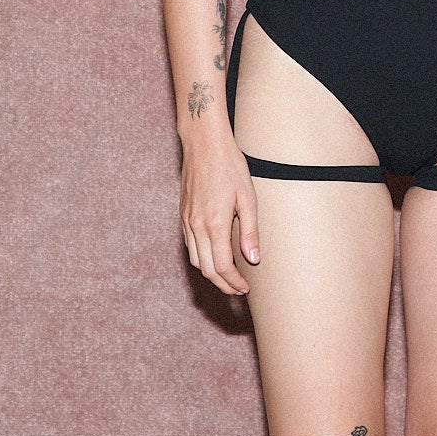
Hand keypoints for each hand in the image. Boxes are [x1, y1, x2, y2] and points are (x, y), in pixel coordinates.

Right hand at [180, 134, 260, 295]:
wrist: (203, 144)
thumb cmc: (229, 166)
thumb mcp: (248, 197)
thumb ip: (250, 231)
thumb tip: (253, 259)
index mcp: (215, 223)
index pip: (222, 266)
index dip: (234, 283)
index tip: (246, 289)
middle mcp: (197, 225)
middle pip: (206, 269)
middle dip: (223, 285)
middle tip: (239, 291)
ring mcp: (187, 220)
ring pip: (195, 260)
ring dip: (211, 274)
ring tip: (229, 278)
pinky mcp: (184, 215)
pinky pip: (190, 246)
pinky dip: (202, 259)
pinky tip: (215, 257)